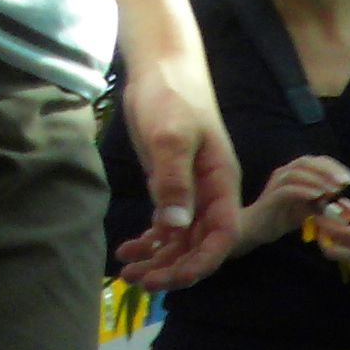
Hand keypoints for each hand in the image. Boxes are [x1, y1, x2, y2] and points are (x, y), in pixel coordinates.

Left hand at [110, 52, 239, 288]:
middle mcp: (210, 194)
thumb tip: (174, 226)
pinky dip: (149, 240)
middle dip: (173, 268)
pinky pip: (165, 223)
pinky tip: (127, 250)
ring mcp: (190, 191)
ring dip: (158, 259)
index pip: (222, 235)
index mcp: (221, 184)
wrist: (163, 67)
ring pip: (180, 238)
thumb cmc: (173, 97)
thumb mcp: (171, 136)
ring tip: (127, 273)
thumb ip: (173, 180)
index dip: (202, 262)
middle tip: (139, 282)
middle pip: (199, 244)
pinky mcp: (170, 185)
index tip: (174, 279)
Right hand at [232, 154, 349, 254]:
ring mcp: (276, 183)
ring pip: (298, 172)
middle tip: (345, 182)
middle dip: (328, 170)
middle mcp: (284, 173)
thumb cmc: (283, 218)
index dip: (334, 166)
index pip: (315, 161)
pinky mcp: (271, 196)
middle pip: (307, 161)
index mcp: (293, 173)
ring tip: (334, 190)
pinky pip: (289, 188)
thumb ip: (322, 203)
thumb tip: (343, 203)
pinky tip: (319, 196)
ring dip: (319, 179)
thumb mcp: (308, 209)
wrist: (256, 229)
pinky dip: (305, 190)